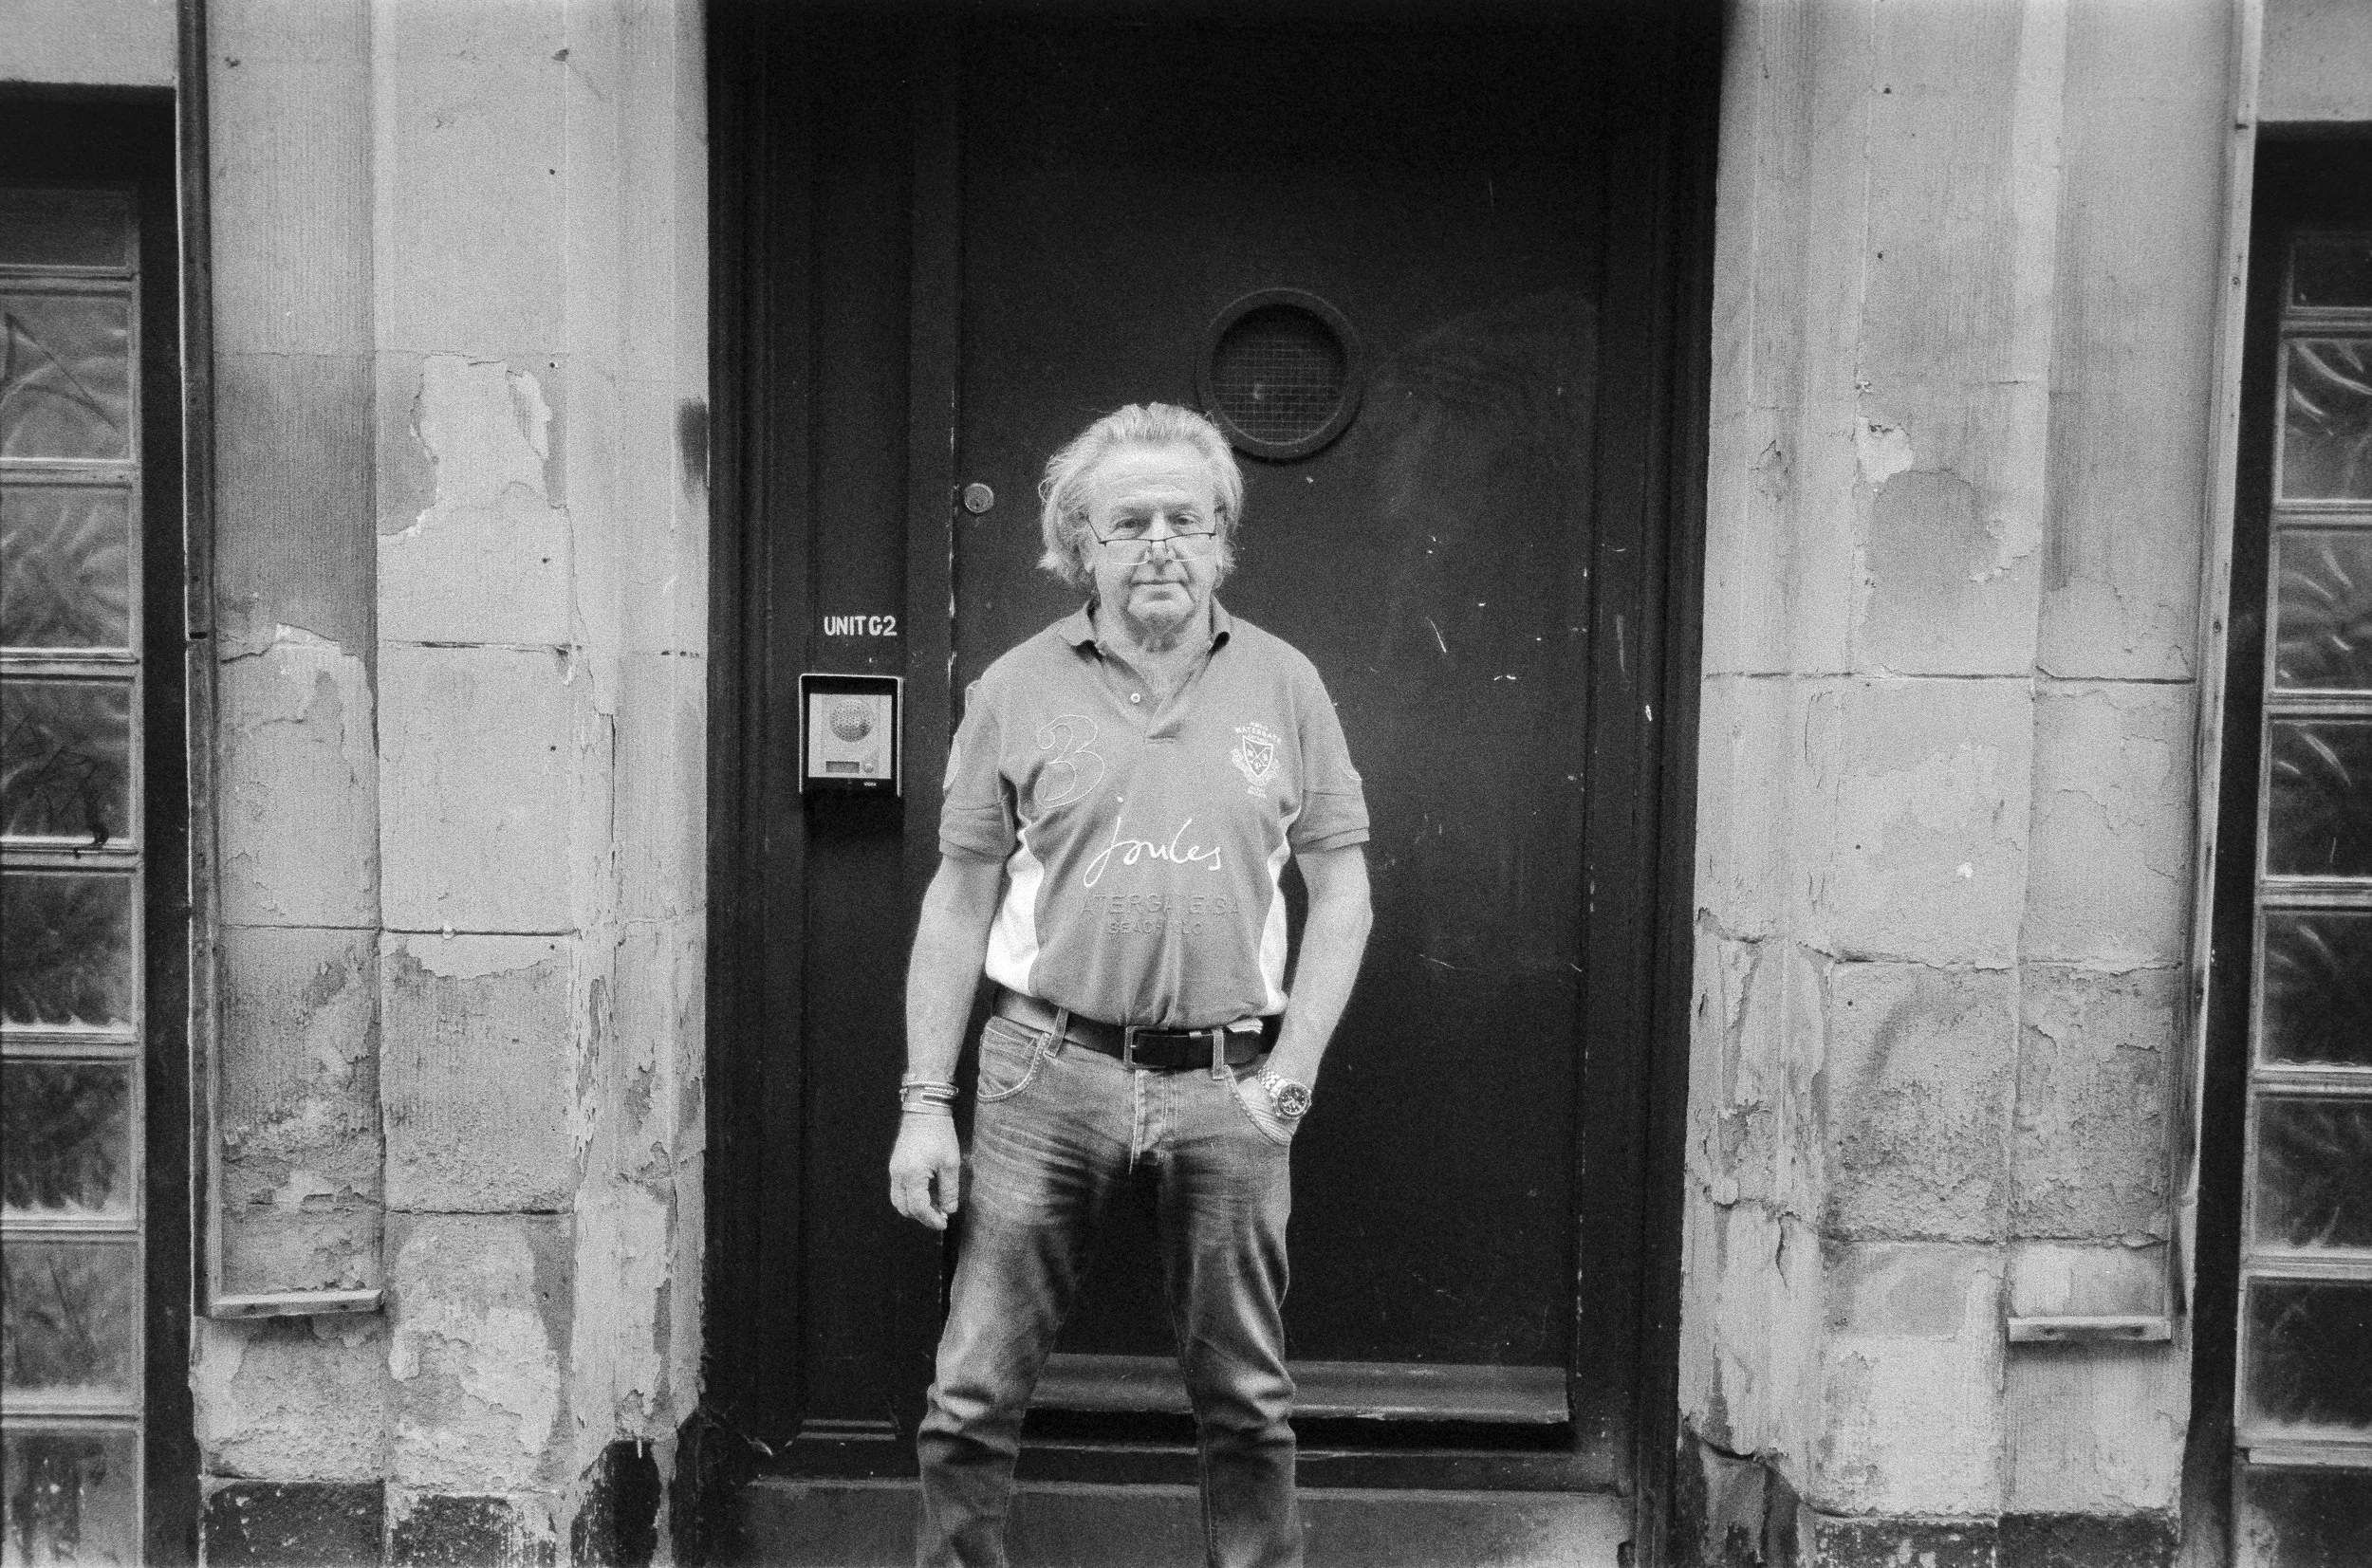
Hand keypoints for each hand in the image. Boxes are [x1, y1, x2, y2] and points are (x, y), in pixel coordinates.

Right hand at [889, 1114, 962, 1230]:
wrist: (925, 1110)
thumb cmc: (939, 1133)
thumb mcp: (951, 1163)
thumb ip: (949, 1190)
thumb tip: (949, 1209)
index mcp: (912, 1175)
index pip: (919, 1208)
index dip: (931, 1219)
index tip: (943, 1223)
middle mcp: (898, 1175)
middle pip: (905, 1208)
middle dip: (922, 1216)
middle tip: (940, 1215)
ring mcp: (894, 1170)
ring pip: (899, 1200)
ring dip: (914, 1207)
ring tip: (934, 1204)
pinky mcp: (895, 1165)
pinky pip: (898, 1189)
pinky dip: (911, 1196)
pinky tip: (927, 1192)